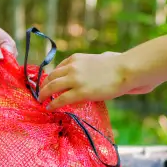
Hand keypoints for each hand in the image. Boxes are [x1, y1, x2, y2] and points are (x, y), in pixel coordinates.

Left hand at [38, 52, 154, 109]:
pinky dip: (52, 104)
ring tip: (42, 101)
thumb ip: (91, 64)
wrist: (125, 70)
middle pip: (51, 77)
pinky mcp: (80, 92)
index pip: (58, 68)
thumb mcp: (98, 59)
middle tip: (42, 93)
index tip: (49, 83)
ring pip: (52, 87)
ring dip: (44, 94)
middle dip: (44, 85)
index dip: (52, 77)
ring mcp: (75, 79)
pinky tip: (49, 108)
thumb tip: (98, 64)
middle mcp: (72, 67)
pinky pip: (60, 99)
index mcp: (76, 58)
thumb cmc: (117, 65)